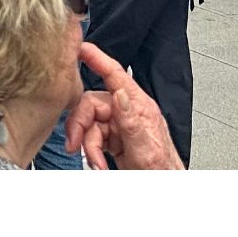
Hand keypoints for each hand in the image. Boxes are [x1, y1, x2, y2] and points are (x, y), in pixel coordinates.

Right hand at [69, 42, 182, 169]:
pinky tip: (98, 164)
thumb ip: (131, 120)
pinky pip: (93, 137)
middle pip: (92, 103)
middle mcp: (128, 112)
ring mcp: (120, 126)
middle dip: (80, 124)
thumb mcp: (146, 148)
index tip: (81, 48)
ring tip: (95, 163)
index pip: (115, 75)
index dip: (97, 58)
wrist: (162, 188)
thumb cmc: (161, 170)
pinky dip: (91, 152)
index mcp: (139, 106)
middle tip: (75, 143)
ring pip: (90, 123)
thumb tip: (119, 95)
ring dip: (87, 145)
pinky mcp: (114, 140)